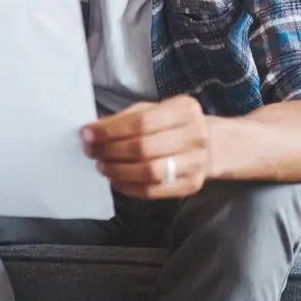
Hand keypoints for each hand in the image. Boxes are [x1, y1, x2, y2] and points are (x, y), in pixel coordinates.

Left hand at [81, 95, 210, 199]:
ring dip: (119, 171)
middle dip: (111, 151)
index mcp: (184, 110)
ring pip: (149, 172)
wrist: (213, 145)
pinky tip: (116, 180)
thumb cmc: (175, 124)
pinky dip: (130, 187)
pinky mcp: (191, 185)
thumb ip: (126, 118)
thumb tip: (93, 131)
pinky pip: (154, 190)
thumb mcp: (155, 110)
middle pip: (144, 147)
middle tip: (92, 152)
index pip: (141, 121)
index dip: (110, 130)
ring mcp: (195, 162)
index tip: (88, 134)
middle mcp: (195, 135)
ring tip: (102, 166)